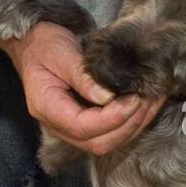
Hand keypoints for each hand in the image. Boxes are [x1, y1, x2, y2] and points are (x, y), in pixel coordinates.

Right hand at [3, 22, 162, 154]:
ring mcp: (70, 127)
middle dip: (128, 125)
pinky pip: (110, 133)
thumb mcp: (60, 52)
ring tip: (152, 101)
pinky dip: (131, 122)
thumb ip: (82, 76)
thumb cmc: (43, 44)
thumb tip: (108, 97)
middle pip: (97, 143)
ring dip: (134, 126)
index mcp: (46, 107)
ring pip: (107, 142)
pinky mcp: (84, 122)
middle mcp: (57, 125)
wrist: (33, 43)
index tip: (133, 99)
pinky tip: (145, 105)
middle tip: (147, 100)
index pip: (82, 127)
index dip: (112, 118)